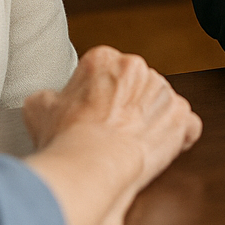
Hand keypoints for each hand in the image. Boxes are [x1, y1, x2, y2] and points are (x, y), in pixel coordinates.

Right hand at [23, 46, 202, 224]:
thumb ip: (49, 96)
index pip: (105, 72)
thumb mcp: (38, 108)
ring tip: (127, 144)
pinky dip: (178, 136)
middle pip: (135, 86)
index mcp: (104, 59)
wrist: (91, 164)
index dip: (96, 97)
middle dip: (125, 106)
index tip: (90, 113)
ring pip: (160, 104)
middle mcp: (138, 68)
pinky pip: (186, 124)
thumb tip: (49, 100)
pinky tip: (159, 148)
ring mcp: (163, 92)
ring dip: (149, 121)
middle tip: (108, 131)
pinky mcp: (180, 118)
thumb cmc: (66, 138)